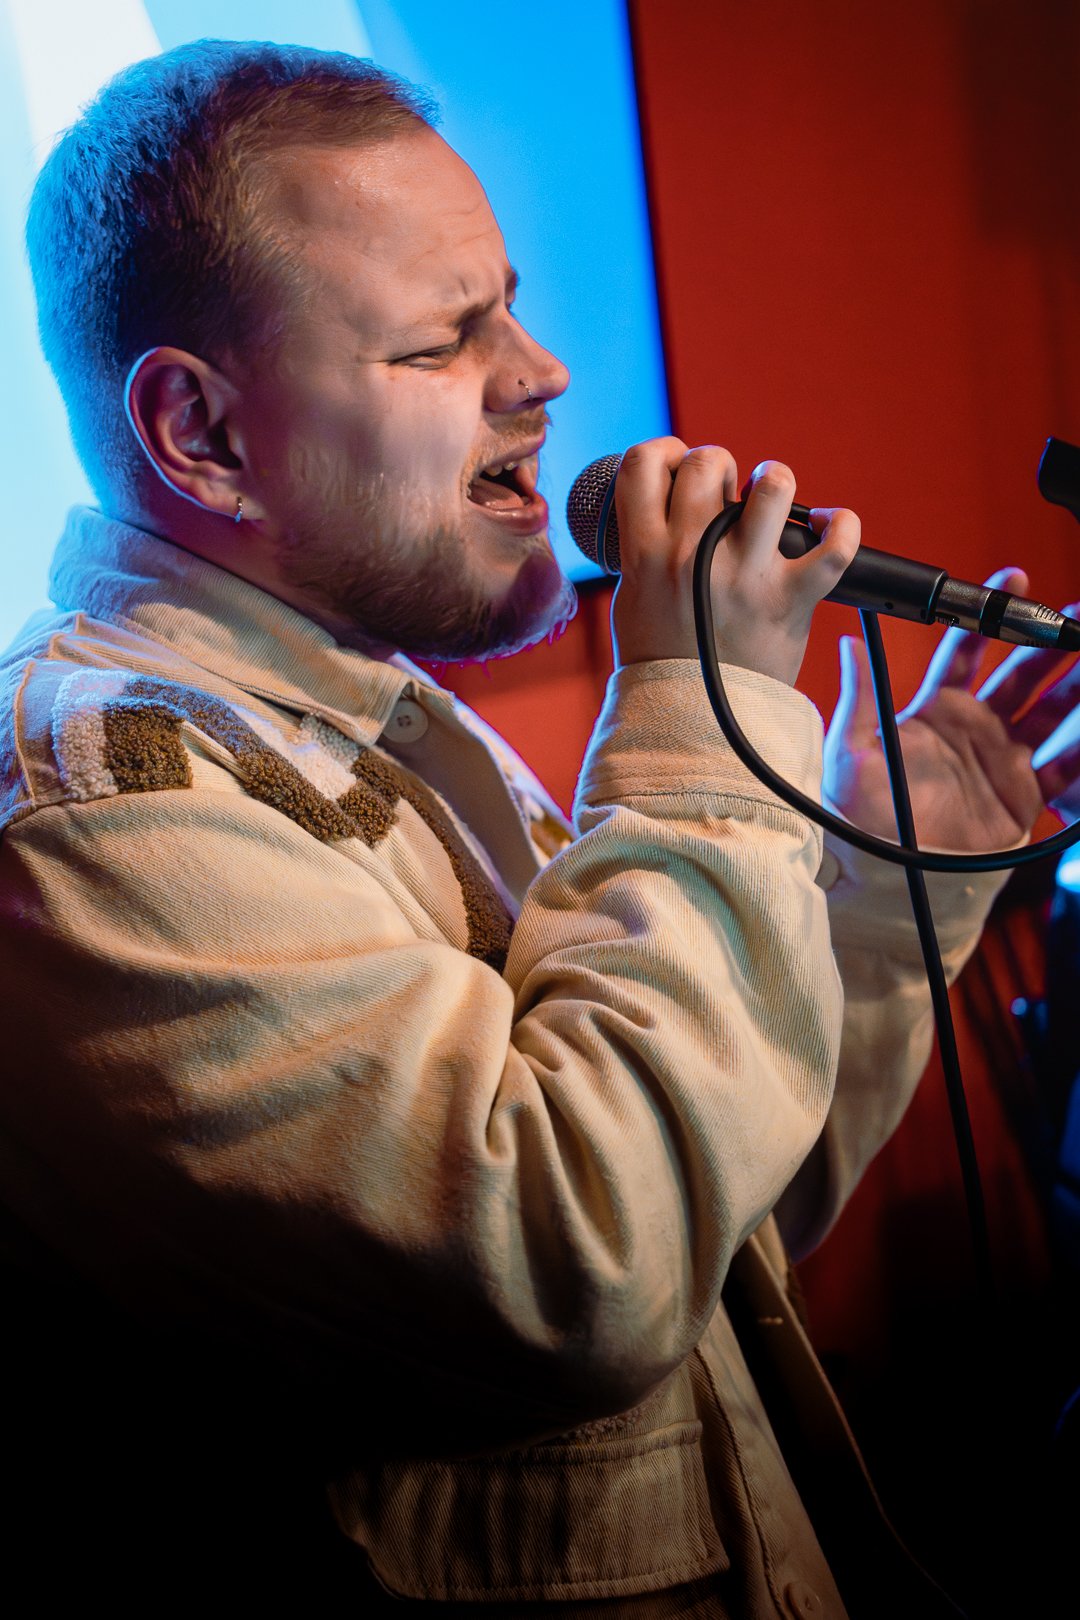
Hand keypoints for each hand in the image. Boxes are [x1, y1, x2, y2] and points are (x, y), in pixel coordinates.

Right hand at [610, 439, 860, 684]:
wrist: (691, 722)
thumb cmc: (662, 662)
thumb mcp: (633, 598)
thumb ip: (647, 550)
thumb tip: (670, 507)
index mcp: (645, 553)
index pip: (642, 464)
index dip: (664, 451)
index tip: (677, 465)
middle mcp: (692, 555)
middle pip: (709, 462)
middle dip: (720, 466)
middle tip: (726, 495)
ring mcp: (744, 576)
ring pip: (772, 486)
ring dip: (774, 480)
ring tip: (772, 496)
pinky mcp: (789, 600)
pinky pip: (835, 546)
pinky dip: (842, 526)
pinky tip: (831, 524)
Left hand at [824, 568, 1079, 848]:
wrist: (886, 874)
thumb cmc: (859, 814)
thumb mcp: (852, 751)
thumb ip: (860, 697)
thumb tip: (851, 643)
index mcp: (935, 710)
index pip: (966, 651)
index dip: (988, 616)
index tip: (1011, 584)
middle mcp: (973, 728)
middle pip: (1020, 674)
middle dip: (1047, 643)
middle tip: (1071, 616)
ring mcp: (1002, 759)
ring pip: (1049, 712)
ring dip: (1073, 686)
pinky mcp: (1022, 796)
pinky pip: (1064, 768)